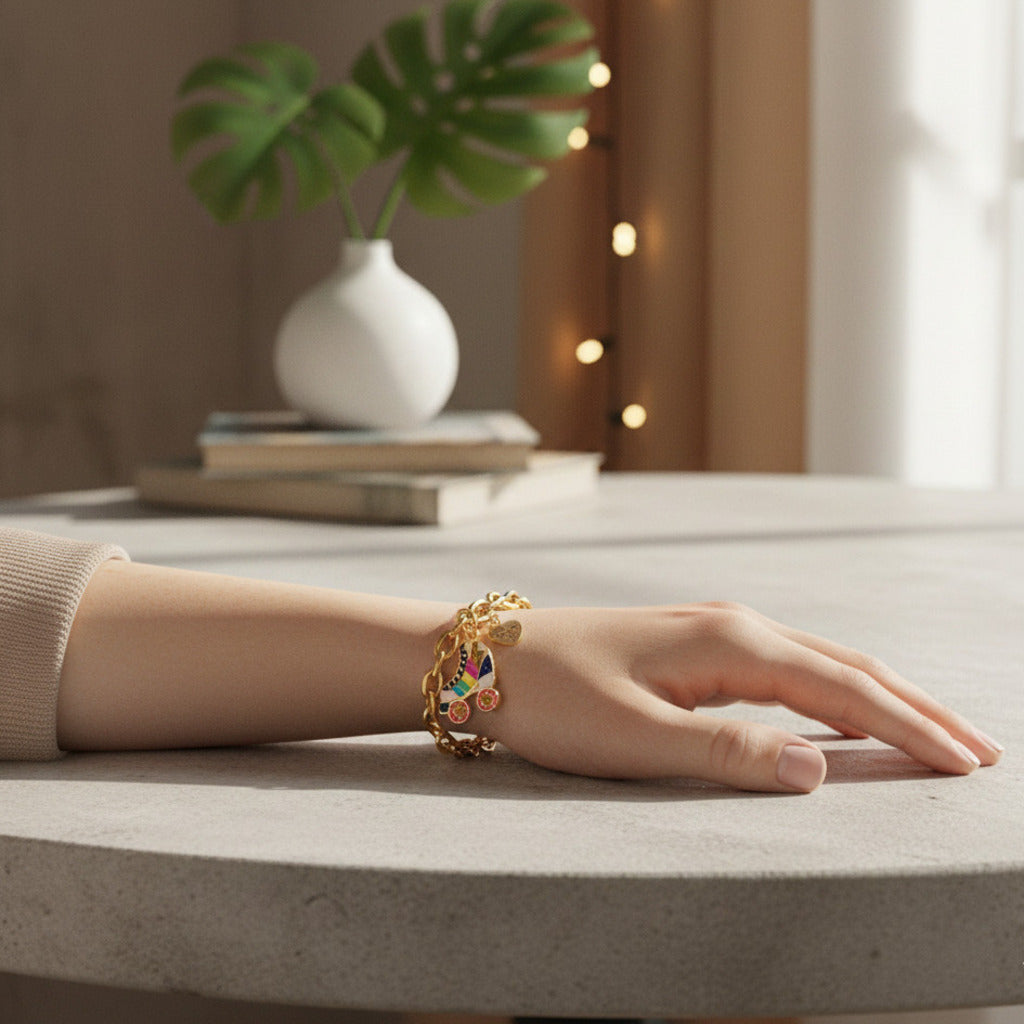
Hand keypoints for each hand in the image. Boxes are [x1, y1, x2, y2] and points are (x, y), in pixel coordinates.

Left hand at [485, 603, 1002, 791]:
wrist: (484, 659)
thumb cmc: (553, 699)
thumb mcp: (634, 738)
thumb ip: (725, 754)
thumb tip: (820, 769)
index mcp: (729, 644)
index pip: (843, 688)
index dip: (909, 728)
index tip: (966, 765)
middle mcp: (731, 625)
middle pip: (846, 665)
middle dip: (914, 708)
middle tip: (978, 751)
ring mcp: (712, 629)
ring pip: (819, 660)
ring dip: (879, 696)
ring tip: (930, 731)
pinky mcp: (693, 644)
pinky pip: (785, 665)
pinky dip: (831, 689)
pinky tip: (839, 711)